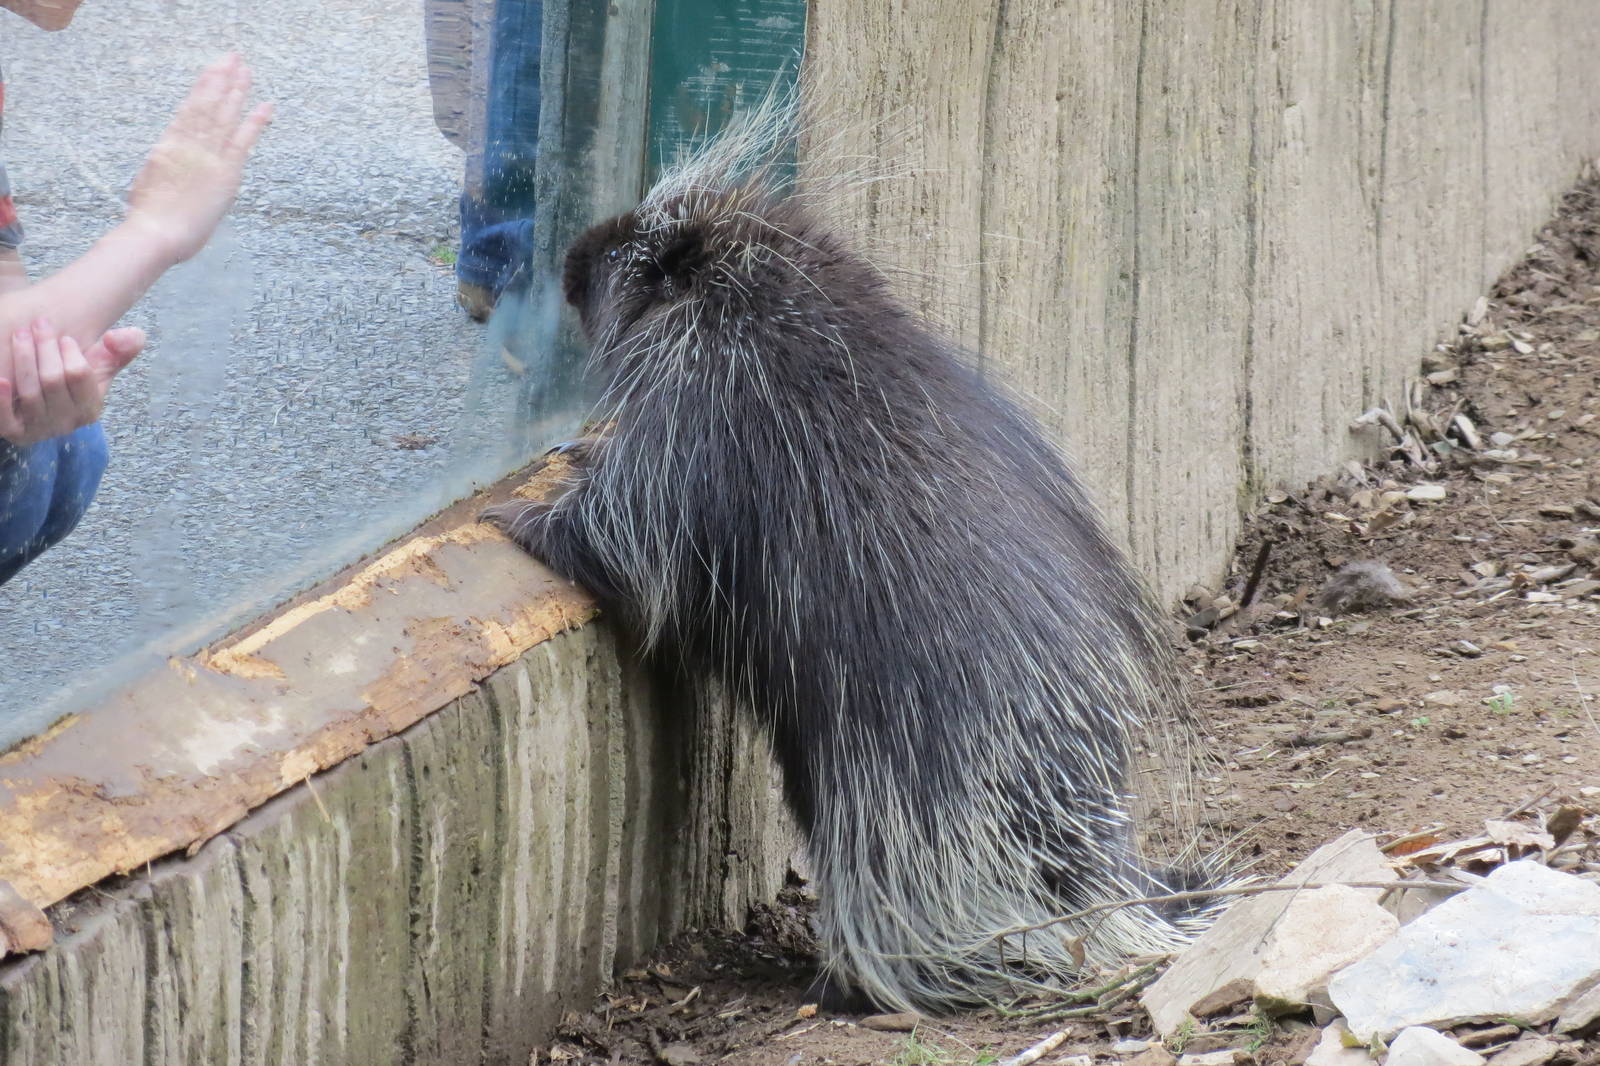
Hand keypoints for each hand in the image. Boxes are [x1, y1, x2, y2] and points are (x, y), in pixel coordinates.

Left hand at [0, 320, 144, 446]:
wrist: (37, 399)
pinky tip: (1, 378)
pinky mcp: (13, 432)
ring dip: (23, 359)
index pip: (79, 376)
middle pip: (53, 380)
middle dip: (45, 347)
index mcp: (89, 409)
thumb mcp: (99, 365)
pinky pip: (6, 418)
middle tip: (38, 324)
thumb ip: (122, 350)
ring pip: (30, 392)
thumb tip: (122, 336)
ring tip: (20, 334)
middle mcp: (66, 423)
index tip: (64, 337)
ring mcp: (38, 430)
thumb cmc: (68, 377)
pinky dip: (3, 398)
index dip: (70, 352)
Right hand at [125, 53, 273, 263]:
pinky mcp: (225, 172)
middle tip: (233, 57)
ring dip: (236, 90)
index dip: (203, 88)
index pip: (189, 110)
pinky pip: (243, 140)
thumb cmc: (149, 218)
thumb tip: (169, 168)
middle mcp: (188, 144)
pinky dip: (255, 121)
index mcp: (168, 146)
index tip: (212, 71)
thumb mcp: (151, 185)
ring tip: (246, 69)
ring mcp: (207, 155)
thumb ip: (164, 170)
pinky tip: (266, 105)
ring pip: (223, 114)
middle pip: (207, 104)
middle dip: (221, 78)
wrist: (155, 233)